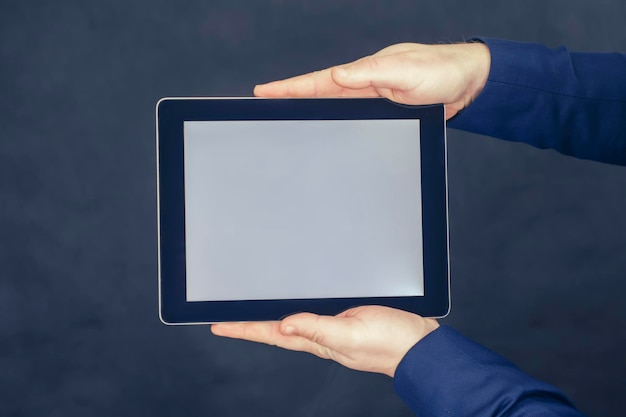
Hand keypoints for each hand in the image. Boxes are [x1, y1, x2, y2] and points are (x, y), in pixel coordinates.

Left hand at [211, 306, 438, 376]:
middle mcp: (319, 337)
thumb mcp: (351, 335)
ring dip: (268, 318)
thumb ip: (319, 329)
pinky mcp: (344, 319)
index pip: (271, 334)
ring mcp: (331, 329)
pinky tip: (293, 304)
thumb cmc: (389, 343)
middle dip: (248, 324)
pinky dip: (295, 309)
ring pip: (291, 321)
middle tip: (225, 318)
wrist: (418, 345)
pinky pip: (311, 314)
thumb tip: (284, 323)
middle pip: (275, 329)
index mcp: (317, 342)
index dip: (244, 329)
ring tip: (247, 312)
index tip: (219, 325)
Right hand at [254, 42, 489, 119]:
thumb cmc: (441, 71)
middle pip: (318, 94)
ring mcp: (372, 100)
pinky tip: (323, 132)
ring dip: (308, 112)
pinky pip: (351, 119)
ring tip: (282, 121)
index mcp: (365, 72)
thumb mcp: (406, 70)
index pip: (319, 80)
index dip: (290, 87)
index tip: (264, 92)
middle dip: (290, 99)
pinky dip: (333, 123)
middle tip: (262, 107)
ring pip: (332, 108)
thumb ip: (372, 73)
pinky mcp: (383, 113)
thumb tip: (338, 74)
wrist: (467, 84)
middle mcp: (364, 85)